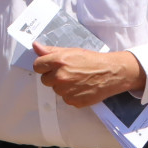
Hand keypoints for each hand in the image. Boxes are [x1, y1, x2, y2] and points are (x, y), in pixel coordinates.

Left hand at [30, 44, 146, 108]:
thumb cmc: (93, 61)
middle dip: (54, 77)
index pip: (37, 66)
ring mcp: (66, 90)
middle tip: (69, 72)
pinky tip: (81, 88)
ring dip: (63, 87)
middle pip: (45, 80)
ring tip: (77, 80)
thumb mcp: (72, 51)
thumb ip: (51, 50)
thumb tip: (36, 46)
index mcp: (58, 61)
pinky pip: (66, 99)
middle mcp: (60, 76)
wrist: (111, 73)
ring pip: (56, 90)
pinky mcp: (73, 101)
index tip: (50, 67)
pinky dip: (72, 95)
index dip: (44, 66)